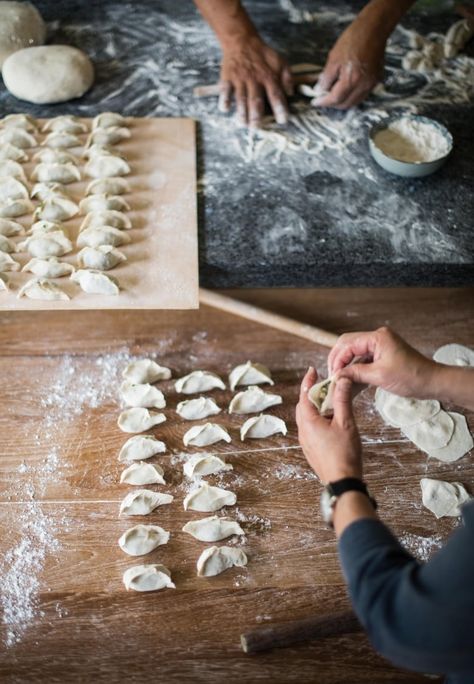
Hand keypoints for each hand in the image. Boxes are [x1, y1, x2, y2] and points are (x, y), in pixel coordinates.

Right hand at [219, 36, 292, 126]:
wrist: (241, 40)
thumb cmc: (262, 54)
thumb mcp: (279, 61)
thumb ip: (287, 77)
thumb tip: (291, 93)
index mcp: (268, 76)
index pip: (276, 94)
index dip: (280, 108)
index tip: (283, 120)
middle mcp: (254, 79)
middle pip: (256, 99)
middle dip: (256, 115)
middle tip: (256, 127)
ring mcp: (240, 78)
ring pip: (241, 98)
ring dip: (241, 112)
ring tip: (243, 124)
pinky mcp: (228, 77)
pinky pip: (225, 90)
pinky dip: (224, 99)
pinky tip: (225, 109)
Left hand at [296, 367, 361, 483]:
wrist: (342, 481)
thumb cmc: (344, 453)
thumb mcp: (346, 423)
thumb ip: (342, 400)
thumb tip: (341, 381)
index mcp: (308, 422)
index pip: (305, 395)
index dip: (309, 381)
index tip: (313, 370)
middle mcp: (303, 431)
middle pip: (303, 406)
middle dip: (312, 394)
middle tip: (325, 385)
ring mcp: (305, 441)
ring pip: (306, 418)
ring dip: (316, 407)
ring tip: (330, 401)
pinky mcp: (311, 449)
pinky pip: (310, 428)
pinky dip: (318, 419)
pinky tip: (331, 421)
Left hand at [313, 18, 384, 108]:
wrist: (373, 29)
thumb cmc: (353, 40)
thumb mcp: (333, 58)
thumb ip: (326, 78)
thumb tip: (319, 90)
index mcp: (351, 80)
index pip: (335, 99)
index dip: (324, 102)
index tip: (316, 102)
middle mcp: (363, 86)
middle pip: (346, 104)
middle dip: (333, 104)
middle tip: (323, 99)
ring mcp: (371, 84)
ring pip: (355, 102)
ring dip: (343, 101)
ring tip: (334, 94)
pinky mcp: (376, 80)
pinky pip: (363, 94)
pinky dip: (353, 95)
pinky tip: (346, 88)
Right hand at [328, 326, 435, 398]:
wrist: (432, 382)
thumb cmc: (411, 377)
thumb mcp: (379, 376)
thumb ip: (355, 373)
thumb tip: (337, 376)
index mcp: (377, 337)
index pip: (348, 344)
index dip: (337, 360)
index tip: (333, 375)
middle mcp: (377, 337)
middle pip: (348, 344)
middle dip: (338, 359)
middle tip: (332, 375)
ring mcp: (380, 345)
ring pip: (354, 351)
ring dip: (346, 364)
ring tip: (338, 378)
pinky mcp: (382, 354)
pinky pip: (363, 358)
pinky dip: (355, 367)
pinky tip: (349, 378)